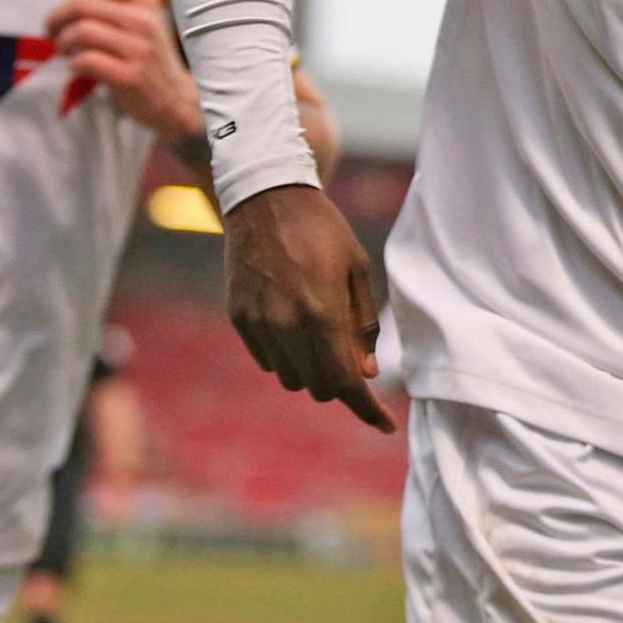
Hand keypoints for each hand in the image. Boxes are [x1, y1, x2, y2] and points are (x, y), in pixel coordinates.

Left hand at [40, 0, 199, 140]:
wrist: (174, 99)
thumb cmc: (148, 55)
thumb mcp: (137, 14)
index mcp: (144, 0)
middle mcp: (144, 20)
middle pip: (82, 5)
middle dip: (56, 18)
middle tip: (51, 31)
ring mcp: (139, 48)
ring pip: (81, 32)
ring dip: (64, 43)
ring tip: (67, 50)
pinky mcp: (131, 75)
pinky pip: (85, 61)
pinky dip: (74, 64)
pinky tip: (79, 67)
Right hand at [224, 184, 396, 433]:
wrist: (265, 199)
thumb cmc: (322, 230)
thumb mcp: (357, 269)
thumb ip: (363, 323)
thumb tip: (367, 372)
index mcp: (323, 313)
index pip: (346, 382)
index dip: (367, 410)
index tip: (384, 424)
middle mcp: (287, 325)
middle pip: (318, 387)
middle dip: (340, 383)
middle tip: (353, 360)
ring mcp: (259, 324)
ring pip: (291, 378)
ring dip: (312, 370)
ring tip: (321, 333)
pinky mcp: (239, 318)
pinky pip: (267, 359)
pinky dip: (285, 355)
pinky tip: (294, 323)